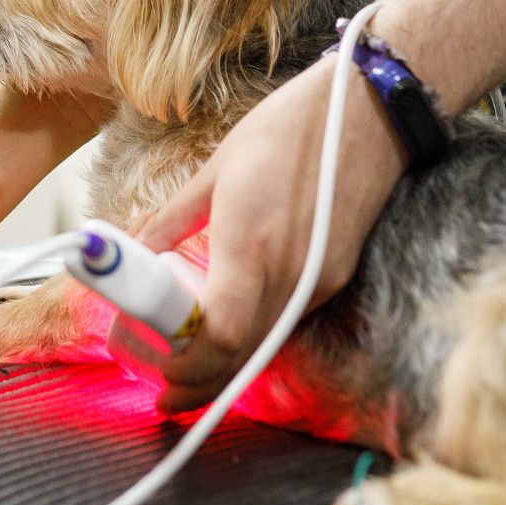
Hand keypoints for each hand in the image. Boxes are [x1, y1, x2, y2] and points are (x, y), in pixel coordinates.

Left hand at [138, 62, 407, 412]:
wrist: (371, 112)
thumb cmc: (291, 127)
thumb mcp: (217, 168)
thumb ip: (172, 219)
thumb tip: (134, 249)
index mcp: (251, 243)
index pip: (221, 335)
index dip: (186, 365)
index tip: (156, 367)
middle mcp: (290, 273)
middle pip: (242, 358)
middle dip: (198, 383)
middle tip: (163, 393)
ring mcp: (318, 280)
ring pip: (266, 347)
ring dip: (226, 369)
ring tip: (186, 370)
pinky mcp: (335, 276)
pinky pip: (286, 323)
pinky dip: (254, 341)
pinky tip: (230, 334)